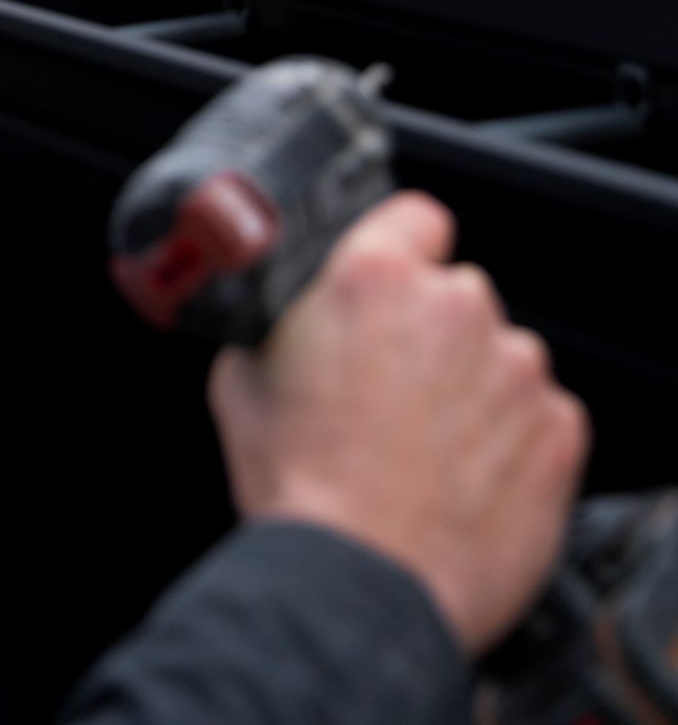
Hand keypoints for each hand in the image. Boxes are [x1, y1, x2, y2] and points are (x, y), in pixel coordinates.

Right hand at [209, 193, 586, 657]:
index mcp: (375, 276)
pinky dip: (512, 441)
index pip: (415, 216)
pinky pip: (538, 416)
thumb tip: (282, 316)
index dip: (402, 248)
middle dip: (431, 334)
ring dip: (473, 387)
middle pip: (456, 295)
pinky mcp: (557, 431)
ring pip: (499, 357)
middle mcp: (455, 306)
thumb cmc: (302, 490)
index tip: (396, 282)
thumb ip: (279, 324)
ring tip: (429, 450)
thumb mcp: (243, 380)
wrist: (363, 585)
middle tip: (393, 392)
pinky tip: (466, 479)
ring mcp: (514, 368)